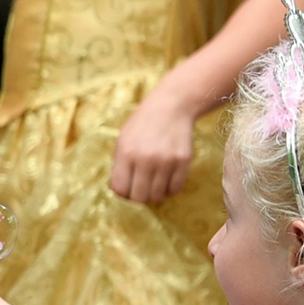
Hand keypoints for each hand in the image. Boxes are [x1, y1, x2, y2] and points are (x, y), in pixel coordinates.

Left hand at [109, 91, 199, 205]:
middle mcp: (146, 159)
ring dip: (155, 194)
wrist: (171, 106)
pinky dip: (170, 189)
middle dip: (138, 197)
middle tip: (141, 189)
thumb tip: (121, 190)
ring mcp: (166, 161)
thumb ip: (120, 164)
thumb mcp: (123, 139)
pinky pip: (176, 189)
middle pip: (139, 197)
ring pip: (158, 196)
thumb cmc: (143, 124)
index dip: (123, 193)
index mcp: (126, 153)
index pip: (120, 189)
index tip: (128, 188)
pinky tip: (167, 180)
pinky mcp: (183, 161)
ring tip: (154, 184)